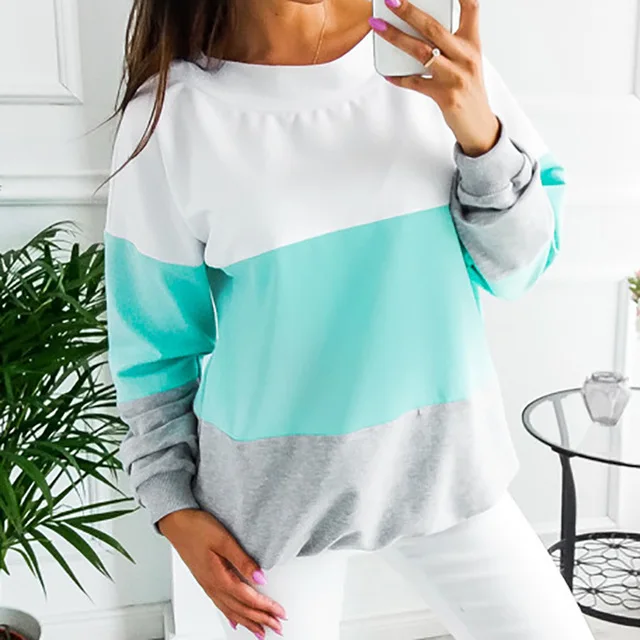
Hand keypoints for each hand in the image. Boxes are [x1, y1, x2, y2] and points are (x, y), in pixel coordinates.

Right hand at [158, 509, 286, 637]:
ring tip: (261, 631)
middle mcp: (213, 586)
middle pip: (241, 609)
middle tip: (277, 627)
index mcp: (219, 578)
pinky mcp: (205, 581)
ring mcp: (208, 585)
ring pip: (231, 611)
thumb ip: (243, 560)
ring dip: (248, 622)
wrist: (176, 523)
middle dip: (260, 620)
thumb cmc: (197, 528)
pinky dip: (231, 616)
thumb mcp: (224, 540)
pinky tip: (235, 621)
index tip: (280, 614)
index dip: (266, 608)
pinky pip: (220, 606)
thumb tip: (261, 578)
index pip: (248, 598)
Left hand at [369, 0, 499, 156]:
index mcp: (473, 44)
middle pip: (434, 28)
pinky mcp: (444, 96)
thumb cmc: (469, 89)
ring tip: (378, 27)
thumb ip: (450, 43)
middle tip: (390, 0)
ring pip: (421, 52)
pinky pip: (415, 83)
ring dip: (396, 38)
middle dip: (409, 11)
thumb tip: (419, 27)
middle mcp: (466, 58)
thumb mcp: (467, 61)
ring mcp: (455, 77)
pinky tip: (387, 73)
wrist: (479, 124)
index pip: (471, 8)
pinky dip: (399, 77)